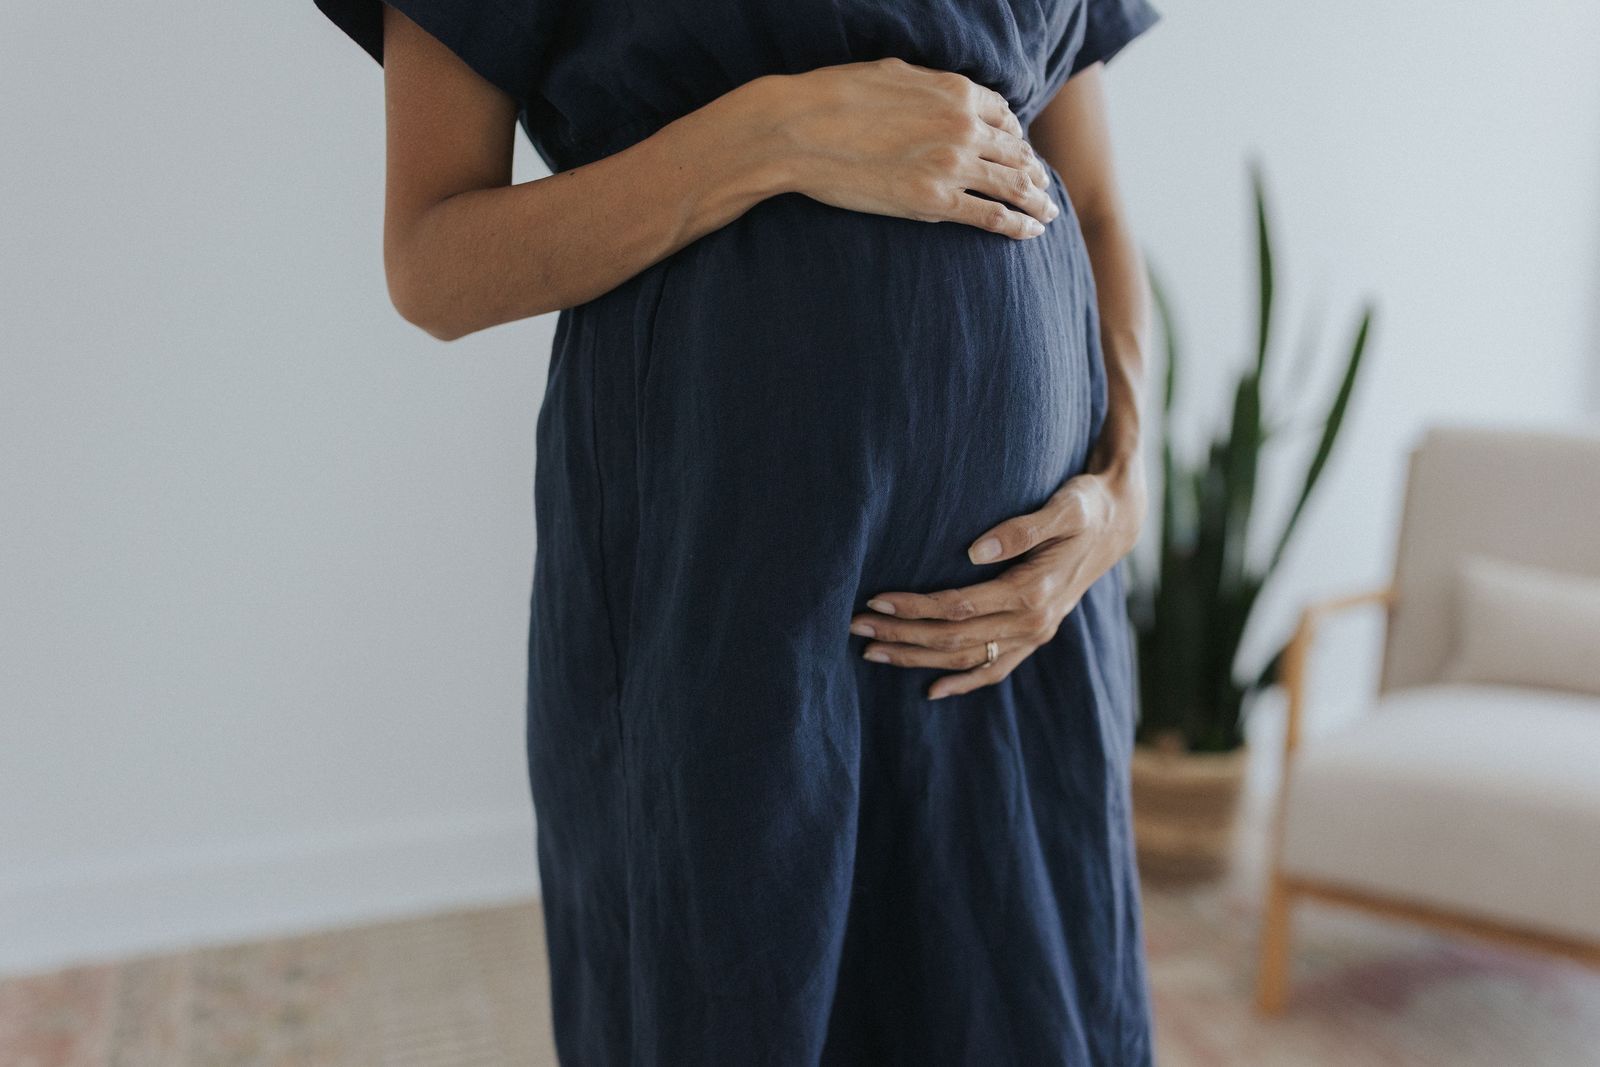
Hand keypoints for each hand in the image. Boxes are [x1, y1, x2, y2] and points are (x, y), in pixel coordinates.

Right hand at [763, 58, 1060, 238]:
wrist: (800, 130)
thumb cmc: (834, 97)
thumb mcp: (893, 74)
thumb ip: (931, 87)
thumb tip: (945, 96)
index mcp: (955, 91)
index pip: (1004, 115)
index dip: (1017, 136)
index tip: (1020, 152)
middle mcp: (963, 126)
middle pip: (1016, 152)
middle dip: (1034, 172)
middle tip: (1044, 189)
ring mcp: (952, 166)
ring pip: (1014, 185)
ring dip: (1037, 202)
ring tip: (1048, 215)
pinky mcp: (934, 202)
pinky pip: (992, 216)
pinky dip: (1018, 225)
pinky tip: (1030, 233)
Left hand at [851, 459, 1146, 698]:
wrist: (1118, 524)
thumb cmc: (1085, 505)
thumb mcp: (1064, 506)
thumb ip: (1022, 527)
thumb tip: (976, 550)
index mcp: (1034, 591)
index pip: (959, 606)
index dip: (914, 607)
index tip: (875, 601)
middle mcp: (1034, 622)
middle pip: (953, 637)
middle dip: (901, 635)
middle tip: (855, 627)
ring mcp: (1035, 635)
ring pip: (966, 658)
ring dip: (917, 658)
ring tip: (872, 653)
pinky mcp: (1034, 638)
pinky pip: (995, 670)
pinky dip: (962, 682)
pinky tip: (931, 690)